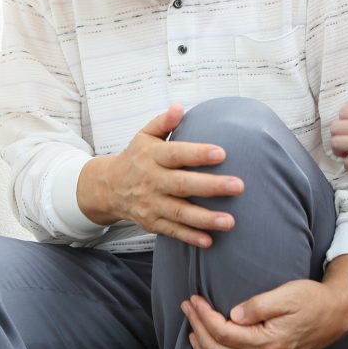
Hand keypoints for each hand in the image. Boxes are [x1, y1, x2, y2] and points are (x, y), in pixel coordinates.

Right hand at [78, 104, 244, 247]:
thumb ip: (164, 122)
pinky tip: (209, 241)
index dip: (197, 154)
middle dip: (211, 186)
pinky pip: (173, 231)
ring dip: (205, 218)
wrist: (109, 187)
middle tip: (238, 186)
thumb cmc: (135, 158)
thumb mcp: (144, 135)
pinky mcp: (152, 222)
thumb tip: (180, 107)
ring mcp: (152, 204)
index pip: (176, 154)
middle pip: (183, 184)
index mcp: (152, 156)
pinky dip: (190, 237)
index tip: (221, 153)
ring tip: (230, 221)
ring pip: (180, 213)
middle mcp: (152, 181)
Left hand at [182, 277, 347, 348]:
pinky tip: (207, 347)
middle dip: (198, 327)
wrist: (335, 314)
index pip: (224, 333)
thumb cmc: (312, 300)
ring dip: (202, 346)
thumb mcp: (287, 295)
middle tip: (187, 306)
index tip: (194, 299)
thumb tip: (233, 314)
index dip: (204, 316)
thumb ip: (258, 305)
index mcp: (269, 342)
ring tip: (192, 326)